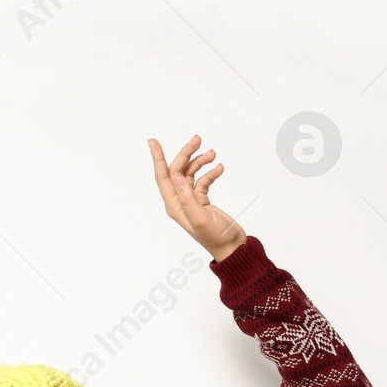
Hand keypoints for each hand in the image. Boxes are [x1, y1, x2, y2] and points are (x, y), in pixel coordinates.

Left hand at [148, 133, 246, 261]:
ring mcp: (191, 200)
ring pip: (190, 173)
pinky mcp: (202, 200)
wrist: (232, 246)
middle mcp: (180, 201)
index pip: (163, 177)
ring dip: (200, 161)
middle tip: (197, 139)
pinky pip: (203, 180)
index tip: (153, 142)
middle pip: (177, 171)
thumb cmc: (216, 237)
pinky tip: (220, 168)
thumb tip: (177, 177)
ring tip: (213, 154)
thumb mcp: (200, 219)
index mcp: (174, 206)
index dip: (158, 158)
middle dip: (186, 154)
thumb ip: (188, 198)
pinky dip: (210, 172)